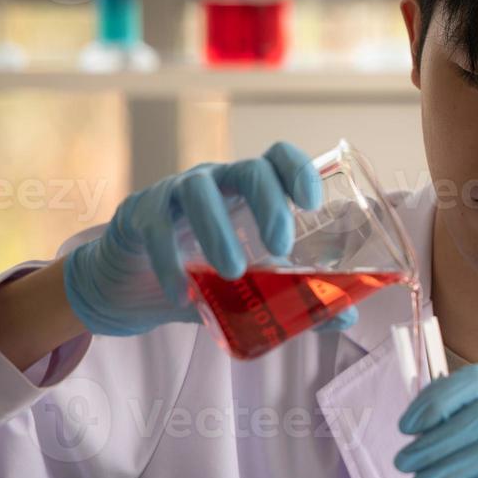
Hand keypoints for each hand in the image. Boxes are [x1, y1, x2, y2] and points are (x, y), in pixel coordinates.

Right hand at [62, 141, 358, 336]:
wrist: (132, 286)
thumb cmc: (203, 273)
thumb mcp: (250, 287)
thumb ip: (293, 298)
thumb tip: (345, 318)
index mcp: (250, 192)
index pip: (277, 158)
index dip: (298, 169)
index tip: (313, 202)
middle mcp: (217, 181)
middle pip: (248, 168)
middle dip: (269, 203)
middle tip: (280, 247)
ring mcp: (176, 192)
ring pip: (198, 190)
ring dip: (218, 230)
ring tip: (232, 272)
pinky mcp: (140, 212)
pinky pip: (155, 226)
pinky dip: (169, 261)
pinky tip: (181, 294)